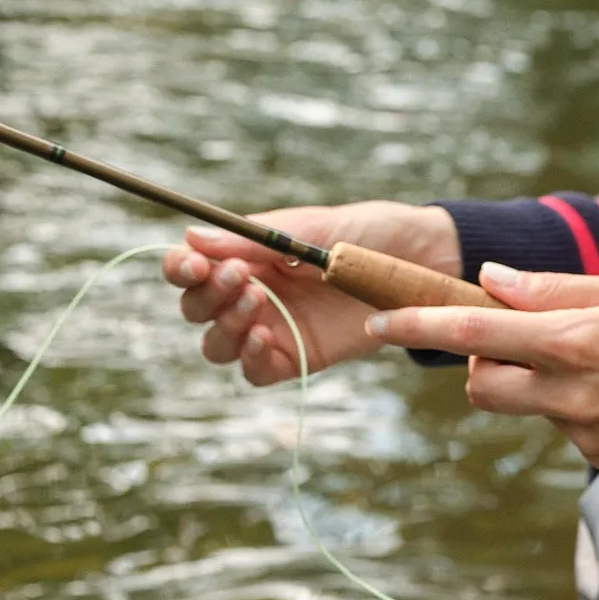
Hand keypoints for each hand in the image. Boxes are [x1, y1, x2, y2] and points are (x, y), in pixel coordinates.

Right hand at [163, 200, 460, 387]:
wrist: (418, 262)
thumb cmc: (365, 234)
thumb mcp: (310, 228)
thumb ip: (255, 238)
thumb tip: (191, 236)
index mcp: (247, 256)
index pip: (192, 267)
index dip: (180, 268)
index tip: (191, 265)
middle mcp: (251, 294)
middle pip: (197, 309)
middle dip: (207, 296)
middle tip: (240, 277)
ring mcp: (272, 328)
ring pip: (218, 344)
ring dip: (225, 326)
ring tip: (257, 302)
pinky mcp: (296, 357)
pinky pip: (255, 371)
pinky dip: (251, 358)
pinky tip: (265, 338)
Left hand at [367, 264, 598, 473]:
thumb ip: (558, 290)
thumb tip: (494, 284)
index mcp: (577, 343)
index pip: (474, 334)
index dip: (418, 326)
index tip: (379, 318)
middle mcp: (573, 396)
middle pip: (482, 385)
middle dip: (479, 360)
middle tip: (513, 334)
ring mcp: (588, 436)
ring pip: (527, 406)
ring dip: (537, 380)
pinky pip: (567, 428)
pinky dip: (578, 404)